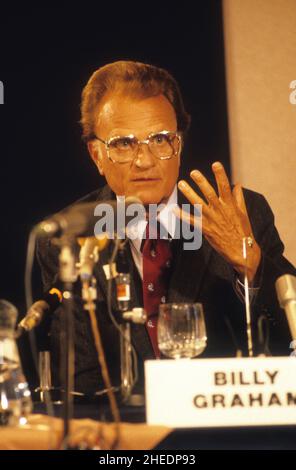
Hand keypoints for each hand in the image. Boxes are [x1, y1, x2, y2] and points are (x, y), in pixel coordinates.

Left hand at [176, 162, 260, 282]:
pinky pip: (191, 221)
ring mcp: (211, 220)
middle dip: (201, 182)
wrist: (241, 250)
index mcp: (230, 205)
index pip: (225, 187)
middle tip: (193, 172)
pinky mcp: (205, 229)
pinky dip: (182, 215)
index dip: (220, 175)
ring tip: (181, 184)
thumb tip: (237, 184)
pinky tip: (173, 209)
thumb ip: (238, 197)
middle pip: (209, 193)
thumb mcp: (243, 213)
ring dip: (189, 193)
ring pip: (198, 204)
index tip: (215, 164)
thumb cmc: (243, 231)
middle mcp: (220, 211)